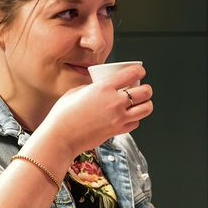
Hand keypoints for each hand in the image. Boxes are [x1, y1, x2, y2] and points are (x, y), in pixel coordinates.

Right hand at [38, 64, 152, 156]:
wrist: (61, 136)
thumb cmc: (64, 114)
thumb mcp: (77, 91)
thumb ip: (94, 87)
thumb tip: (102, 87)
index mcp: (104, 87)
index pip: (132, 74)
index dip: (140, 71)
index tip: (140, 71)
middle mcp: (115, 101)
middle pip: (145, 92)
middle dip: (146, 89)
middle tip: (142, 89)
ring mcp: (118, 117)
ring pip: (146, 109)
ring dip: (146, 104)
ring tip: (140, 103)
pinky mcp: (117, 131)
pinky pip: (136, 123)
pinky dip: (135, 119)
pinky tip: (128, 116)